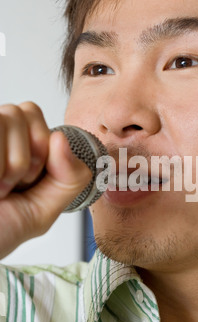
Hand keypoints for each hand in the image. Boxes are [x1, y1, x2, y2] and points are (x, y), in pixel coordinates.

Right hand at [0, 101, 91, 258]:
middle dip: (29, 154)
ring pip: (7, 117)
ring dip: (10, 163)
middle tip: (16, 184)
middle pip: (24, 111)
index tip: (33, 178)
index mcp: (17, 147)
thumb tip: (61, 139)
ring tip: (0, 188)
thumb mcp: (43, 210)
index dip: (43, 145)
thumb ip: (68, 178)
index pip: (35, 115)